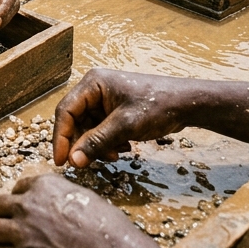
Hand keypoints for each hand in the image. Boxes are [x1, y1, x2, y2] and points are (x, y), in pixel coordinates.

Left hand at [0, 174, 147, 247]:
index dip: (22, 201)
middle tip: (13, 227)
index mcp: (42, 186)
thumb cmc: (106, 228)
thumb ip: (59, 196)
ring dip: (0, 237)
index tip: (27, 212)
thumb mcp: (82, 196)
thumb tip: (53, 204)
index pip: (18, 188)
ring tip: (10, 245)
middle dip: (3, 216)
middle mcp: (27, 204)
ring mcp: (21, 231)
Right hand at [52, 68, 190, 167]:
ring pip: (89, 129)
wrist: (187, 104)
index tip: (61, 162)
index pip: (65, 111)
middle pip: (76, 121)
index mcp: (92, 84)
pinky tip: (125, 147)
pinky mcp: (115, 111)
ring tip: (116, 153)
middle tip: (89, 163)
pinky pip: (101, 130)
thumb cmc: (157, 106)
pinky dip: (108, 142)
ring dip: (98, 145)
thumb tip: (73, 161)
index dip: (60, 137)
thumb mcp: (125, 126)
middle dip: (84, 143)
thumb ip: (97, 142)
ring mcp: (105, 100)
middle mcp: (94, 90)